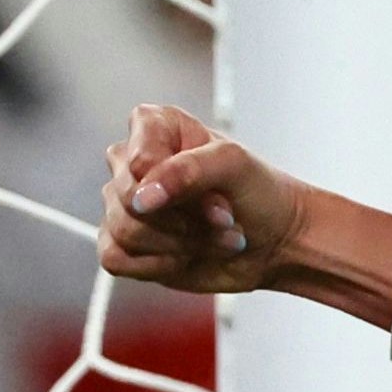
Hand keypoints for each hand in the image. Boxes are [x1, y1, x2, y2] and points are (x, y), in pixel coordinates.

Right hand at [97, 103, 310, 294]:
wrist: (275, 241)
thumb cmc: (260, 193)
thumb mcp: (235, 165)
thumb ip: (188, 170)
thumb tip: (141, 198)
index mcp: (156, 127)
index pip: (137, 158)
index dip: (172, 182)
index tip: (211, 189)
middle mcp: (133, 163)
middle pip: (129, 198)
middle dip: (186, 218)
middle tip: (222, 217)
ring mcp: (127, 205)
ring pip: (125, 230)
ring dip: (182, 243)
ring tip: (214, 236)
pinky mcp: (126, 244)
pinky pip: (115, 259)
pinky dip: (159, 263)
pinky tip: (186, 255)